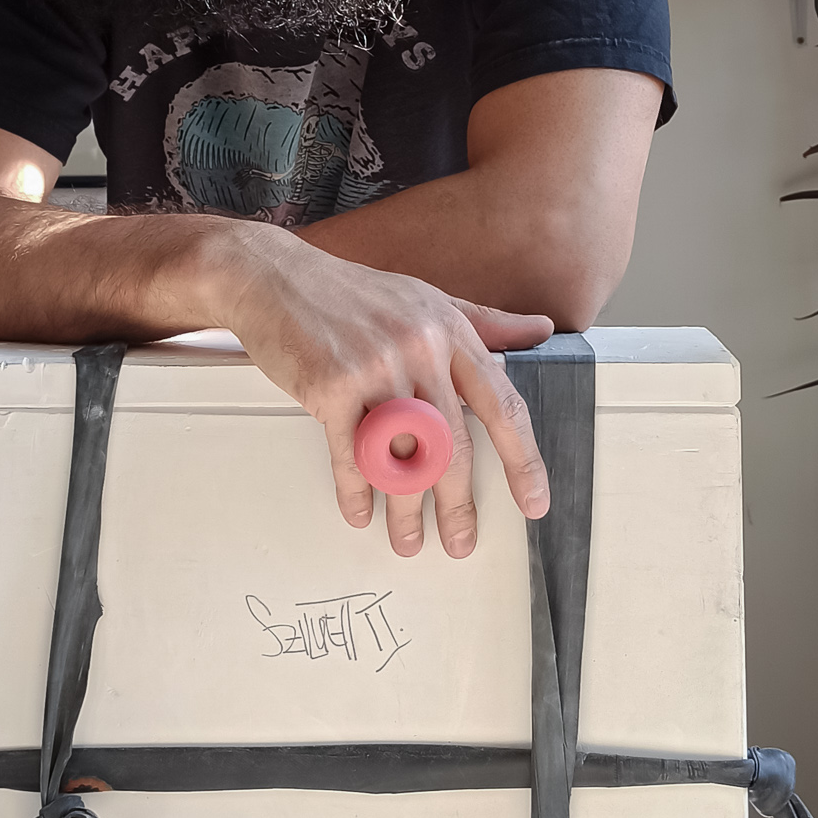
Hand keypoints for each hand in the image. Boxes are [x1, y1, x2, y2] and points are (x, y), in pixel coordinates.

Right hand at [211, 226, 553, 557]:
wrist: (276, 276)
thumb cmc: (350, 291)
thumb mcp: (427, 298)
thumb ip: (486, 322)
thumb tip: (541, 330)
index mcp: (448, 329)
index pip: (500, 404)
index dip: (522, 459)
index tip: (533, 501)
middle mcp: (418, 347)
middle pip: (451, 445)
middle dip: (458, 505)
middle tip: (460, 541)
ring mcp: (374, 367)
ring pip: (402, 458)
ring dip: (407, 511)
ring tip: (408, 541)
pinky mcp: (331, 385)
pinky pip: (352, 456)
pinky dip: (356, 492)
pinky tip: (360, 511)